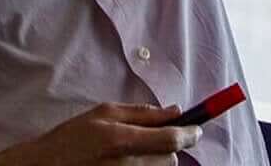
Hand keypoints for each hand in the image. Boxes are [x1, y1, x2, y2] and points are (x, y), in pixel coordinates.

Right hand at [27, 102, 200, 165]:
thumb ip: (142, 112)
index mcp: (122, 140)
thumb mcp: (105, 113)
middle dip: (167, 147)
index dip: (190, 133)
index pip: (171, 140)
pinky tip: (127, 163)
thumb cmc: (73, 137)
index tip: (197, 129)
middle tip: (149, 139)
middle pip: (170, 159)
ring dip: (156, 161)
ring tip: (132, 153)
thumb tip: (175, 111)